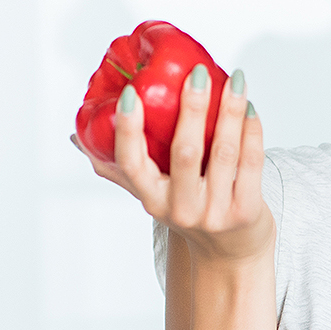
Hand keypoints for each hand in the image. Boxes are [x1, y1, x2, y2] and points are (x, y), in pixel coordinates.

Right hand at [72, 65, 272, 263]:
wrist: (231, 256)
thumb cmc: (189, 213)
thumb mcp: (153, 196)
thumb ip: (120, 168)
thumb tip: (78, 136)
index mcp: (152, 200)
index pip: (132, 164)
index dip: (128, 129)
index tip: (131, 93)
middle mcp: (182, 210)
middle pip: (185, 154)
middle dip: (192, 109)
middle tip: (198, 73)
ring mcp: (216, 213)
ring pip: (225, 153)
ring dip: (230, 112)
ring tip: (235, 81)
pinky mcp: (247, 213)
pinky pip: (251, 164)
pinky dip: (252, 132)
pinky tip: (250, 108)